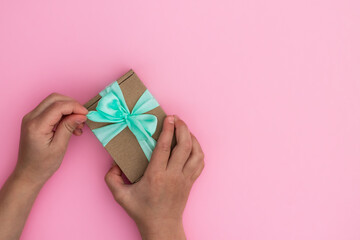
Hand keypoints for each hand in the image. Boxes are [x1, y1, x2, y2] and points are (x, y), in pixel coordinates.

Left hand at [15, 93, 87, 184]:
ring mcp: (31, 118)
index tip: (86, 114)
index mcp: (36, 126)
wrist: (29, 173)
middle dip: (72, 104)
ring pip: (53, 102)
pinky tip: (71, 126)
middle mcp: (31, 118)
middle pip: (54, 99)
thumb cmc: (43, 164)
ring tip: (78, 125)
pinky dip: (63, 114)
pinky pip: (50, 110)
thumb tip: (80, 115)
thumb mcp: (59, 147)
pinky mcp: (34, 120)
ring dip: (68, 109)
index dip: (75, 107)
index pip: (58, 106)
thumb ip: (69, 127)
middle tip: (83, 116)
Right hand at [105, 115, 204, 239]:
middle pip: (184, 146)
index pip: (164, 147)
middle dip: (182, 128)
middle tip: (177, 119)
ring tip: (184, 129)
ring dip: (192, 137)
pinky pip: (200, 162)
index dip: (168, 130)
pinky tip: (192, 144)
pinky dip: (198, 150)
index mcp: (156, 176)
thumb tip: (114, 163)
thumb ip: (111, 178)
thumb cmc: (142, 211)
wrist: (162, 226)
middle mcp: (173, 175)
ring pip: (196, 153)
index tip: (169, 118)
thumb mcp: (120, 196)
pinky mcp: (191, 182)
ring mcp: (185, 179)